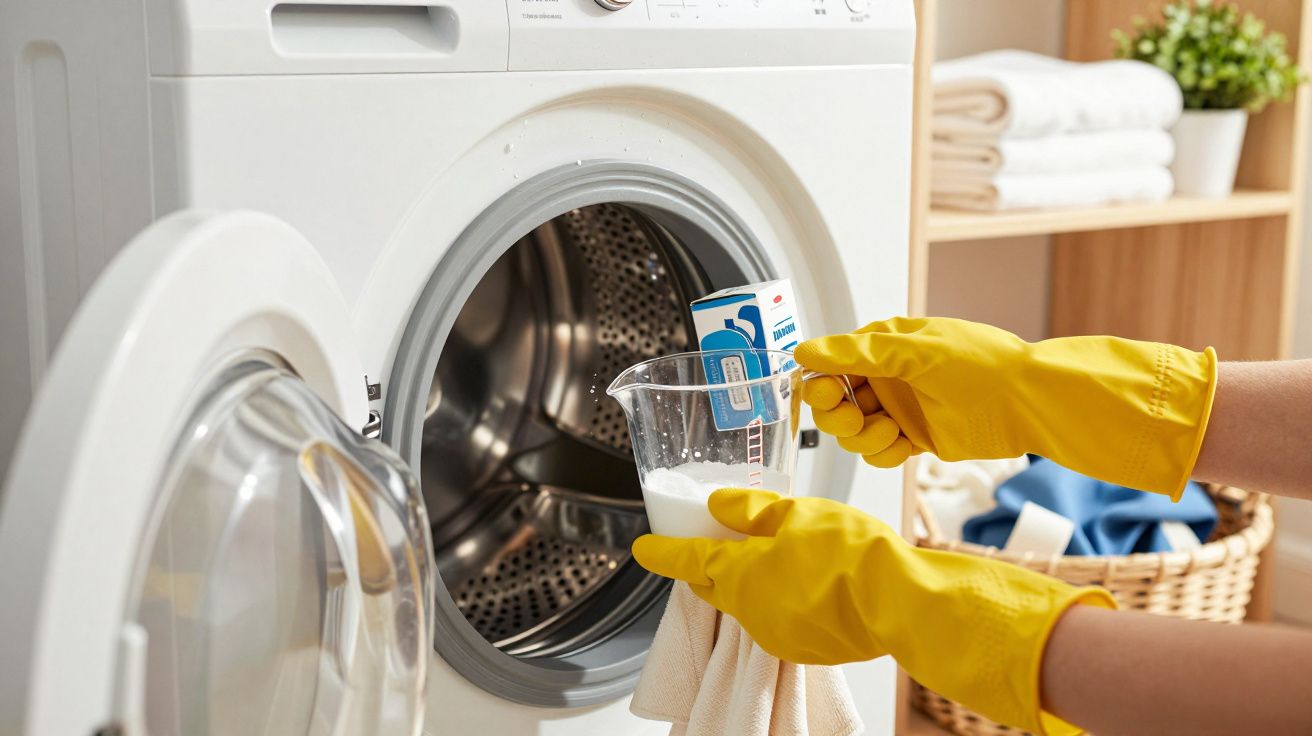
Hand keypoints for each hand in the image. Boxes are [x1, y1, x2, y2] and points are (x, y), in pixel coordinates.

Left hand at [633, 489, 1113, 733]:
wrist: (902, 603)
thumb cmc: (852, 554)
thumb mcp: (796, 512)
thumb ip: (751, 509)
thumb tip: (719, 504)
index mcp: (740, 575)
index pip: (687, 560)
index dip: (662, 552)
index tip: (642, 548)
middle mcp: (750, 611)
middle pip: (715, 585)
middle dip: (706, 566)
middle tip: (709, 542)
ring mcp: (777, 635)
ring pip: (750, 602)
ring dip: (752, 580)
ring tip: (778, 553)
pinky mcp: (805, 649)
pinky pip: (780, 618)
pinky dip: (783, 598)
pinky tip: (809, 580)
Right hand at [795, 317, 1216, 497]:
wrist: (1026, 401)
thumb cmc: (981, 363)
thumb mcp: (914, 351)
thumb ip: (858, 353)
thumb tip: (806, 351)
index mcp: (883, 347)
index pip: (830, 366)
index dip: (821, 385)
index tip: (828, 394)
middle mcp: (886, 378)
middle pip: (835, 405)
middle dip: (839, 416)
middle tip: (858, 419)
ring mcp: (899, 409)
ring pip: (853, 433)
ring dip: (864, 438)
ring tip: (890, 432)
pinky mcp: (913, 438)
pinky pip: (879, 453)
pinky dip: (884, 453)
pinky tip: (905, 445)